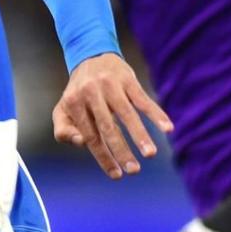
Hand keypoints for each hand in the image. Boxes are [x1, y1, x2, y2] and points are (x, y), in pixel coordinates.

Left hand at [52, 52, 173, 178]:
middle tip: (134, 171)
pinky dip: (156, 114)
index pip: (90, 137)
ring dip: (140, 135)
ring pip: (127, 114)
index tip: (117, 175)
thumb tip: (81, 142)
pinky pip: (143, 99)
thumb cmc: (78, 93)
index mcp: (74, 104)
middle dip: (122, 151)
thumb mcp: (62, 110)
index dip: (103, 157)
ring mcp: (110, 85)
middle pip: (108, 128)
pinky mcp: (128, 79)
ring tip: (150, 153)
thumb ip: (63, 131)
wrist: (91, 56)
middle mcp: (91, 93)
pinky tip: (167, 128)